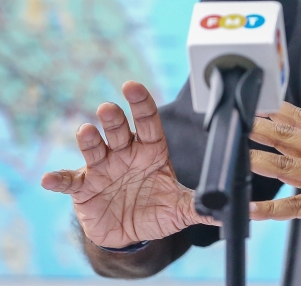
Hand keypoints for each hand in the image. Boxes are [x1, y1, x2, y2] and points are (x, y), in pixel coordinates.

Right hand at [40, 81, 215, 247]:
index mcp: (152, 151)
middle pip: (120, 131)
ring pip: (95, 148)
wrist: (129, 234)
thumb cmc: (155, 210)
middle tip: (110, 108)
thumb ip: (201, 206)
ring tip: (86, 131)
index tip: (133, 86)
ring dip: (89, 139)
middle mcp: (126, 154)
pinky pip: (70, 182)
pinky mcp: (83, 189)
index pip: (148, 123)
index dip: (142, 105)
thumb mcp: (180, 208)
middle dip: (115, 119)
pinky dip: (60, 180)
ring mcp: (103, 169)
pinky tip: (50, 179)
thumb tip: (230, 212)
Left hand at [248, 103, 300, 252]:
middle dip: (260, 126)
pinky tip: (252, 210)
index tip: (259, 101)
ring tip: (233, 155)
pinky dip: (269, 209)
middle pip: (290, 135)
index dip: (280, 110)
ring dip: (256, 160)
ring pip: (286, 165)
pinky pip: (294, 206)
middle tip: (236, 119)